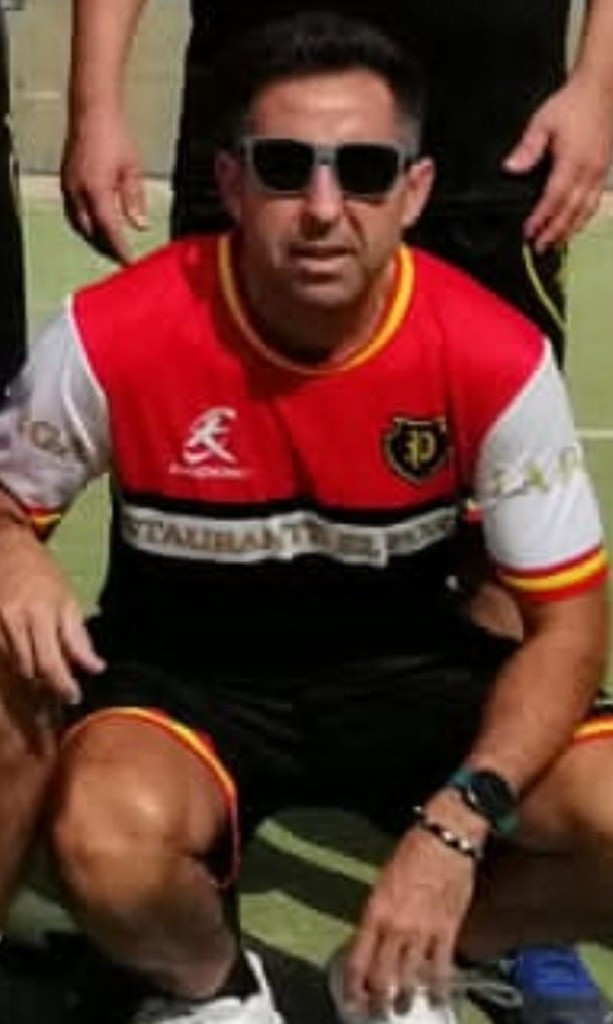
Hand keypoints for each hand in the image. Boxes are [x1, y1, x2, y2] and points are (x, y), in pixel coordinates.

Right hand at [0, 532, 104, 704]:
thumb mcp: (68, 600)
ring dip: (32, 675)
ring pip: (14, 667)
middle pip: (30, 670)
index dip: (63, 686)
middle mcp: (14, 621)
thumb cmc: (42, 572)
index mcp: (41, 614)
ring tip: (47, 675)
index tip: (74, 696)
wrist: (7, 548)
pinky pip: (3, 656)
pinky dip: (17, 662)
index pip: (51, 664)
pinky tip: (28, 659)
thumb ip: (78, 638)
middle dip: (47, 686)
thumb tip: (95, 667)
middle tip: (62, 690)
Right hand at [60, 108, 148, 263]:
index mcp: (97, 190)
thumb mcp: (132, 169)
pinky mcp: (66, 180)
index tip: (129, 262)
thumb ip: (135, 200)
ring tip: (109, 245)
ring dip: (93, 237)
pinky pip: (73, 211)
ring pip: (78, 223)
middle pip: (90, 232)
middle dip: (105, 247)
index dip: (119, 248)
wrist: (92, 112)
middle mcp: (78, 192)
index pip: (109, 229)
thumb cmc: (115, 136)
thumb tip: (140, 226)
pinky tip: (96, 225)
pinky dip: (85, 223)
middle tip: (120, 256)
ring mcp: (69, 186)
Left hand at [343, 808, 478, 1013]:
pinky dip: (439, 986)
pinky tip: (437, 996)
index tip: (351, 1000)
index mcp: (375, 912)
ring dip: (405, 998)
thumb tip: (374, 938)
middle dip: (377, 1000)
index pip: (357, 961)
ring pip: (410, 980)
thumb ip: (378, 912)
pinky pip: (442, 968)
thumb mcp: (383, 881)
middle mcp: (396, 927)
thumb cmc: (413, 851)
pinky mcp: (448, 931)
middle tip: (376, 1010)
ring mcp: (423, 932)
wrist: (446, 839)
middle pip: (382, 978)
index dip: (353, 988)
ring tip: (403, 1007)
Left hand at [503, 73, 612, 250]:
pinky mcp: (604, 170)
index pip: (554, 199)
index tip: (529, 232)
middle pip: (571, 211)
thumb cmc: (573, 103)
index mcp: (572, 161)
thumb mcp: (543, 122)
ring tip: (556, 243)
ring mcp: (599, 172)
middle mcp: (589, 170)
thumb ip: (527, 148)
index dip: (541, 218)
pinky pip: (595, 200)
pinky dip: (584, 216)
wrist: (602, 88)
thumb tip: (511, 168)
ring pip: (586, 210)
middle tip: (540, 247)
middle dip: (555, 232)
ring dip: (570, 229)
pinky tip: (575, 224)